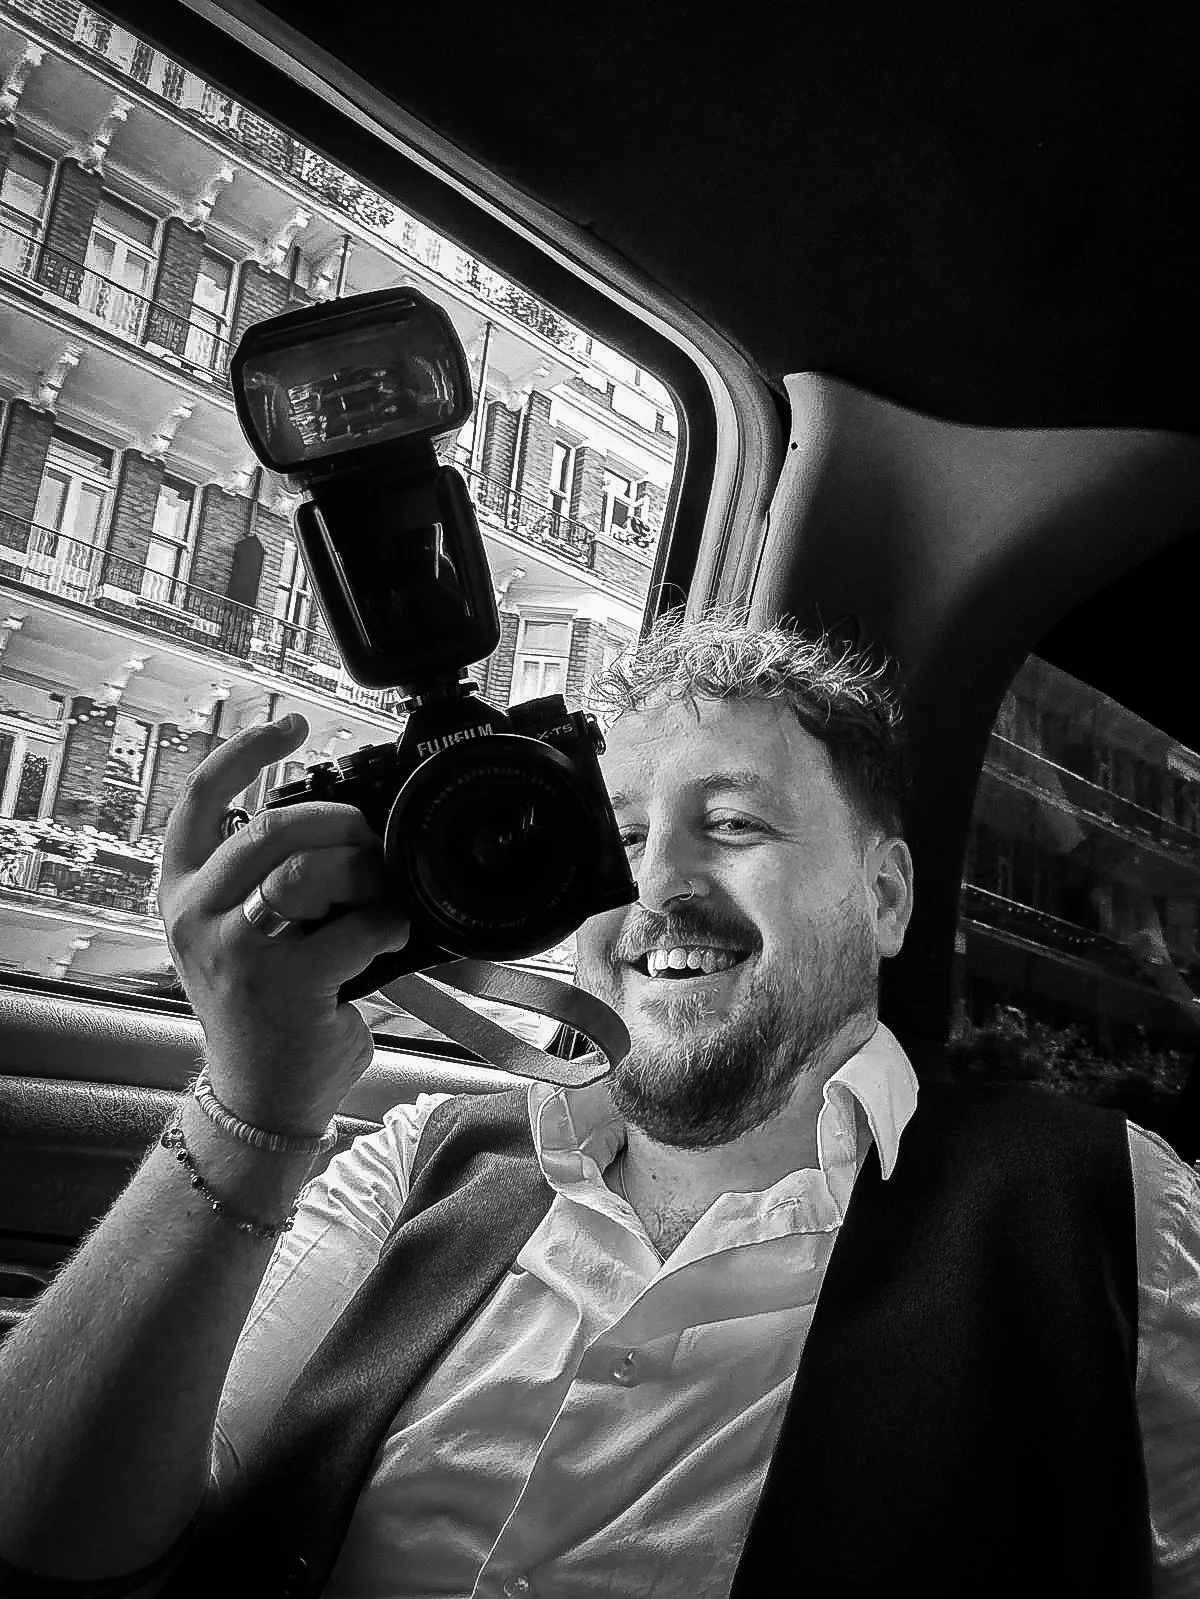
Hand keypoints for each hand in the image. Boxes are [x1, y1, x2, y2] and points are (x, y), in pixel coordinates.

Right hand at [158, 714, 409, 1135]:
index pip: (201, 797)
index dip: (248, 750)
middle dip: (339, 822)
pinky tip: (393, 935)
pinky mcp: (283, 986)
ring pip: (309, 870)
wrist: (260, 1097)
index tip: (293, 724)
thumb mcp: (240, 933)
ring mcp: (236, 951)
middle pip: (273, 827)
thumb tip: (347, 826)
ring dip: (364, 872)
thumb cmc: (266, 1008)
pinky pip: (355, 928)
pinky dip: (389, 923)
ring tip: (380, 892)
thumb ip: (271, 879)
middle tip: (368, 839)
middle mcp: (197, 915)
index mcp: (183, 890)